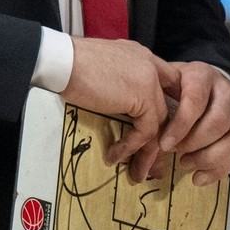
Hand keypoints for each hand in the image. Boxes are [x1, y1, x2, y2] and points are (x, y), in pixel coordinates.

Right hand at [63, 37, 179, 168]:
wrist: (63, 61)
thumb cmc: (71, 63)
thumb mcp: (103, 68)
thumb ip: (118, 81)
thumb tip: (117, 103)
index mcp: (141, 57)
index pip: (166, 82)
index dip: (164, 107)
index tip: (158, 131)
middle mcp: (150, 66)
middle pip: (166, 106)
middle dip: (162, 137)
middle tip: (154, 162)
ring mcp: (150, 80)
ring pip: (159, 123)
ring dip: (147, 152)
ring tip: (137, 172)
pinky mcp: (143, 96)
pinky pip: (146, 130)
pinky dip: (131, 147)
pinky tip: (115, 155)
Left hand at [150, 62, 229, 185]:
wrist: (211, 83)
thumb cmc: (181, 87)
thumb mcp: (168, 85)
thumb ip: (158, 105)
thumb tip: (143, 139)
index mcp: (203, 76)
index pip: (196, 100)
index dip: (181, 125)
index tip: (165, 144)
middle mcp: (226, 91)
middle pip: (217, 122)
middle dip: (194, 143)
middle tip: (176, 152)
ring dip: (208, 158)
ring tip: (185, 164)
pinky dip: (219, 170)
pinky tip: (198, 177)